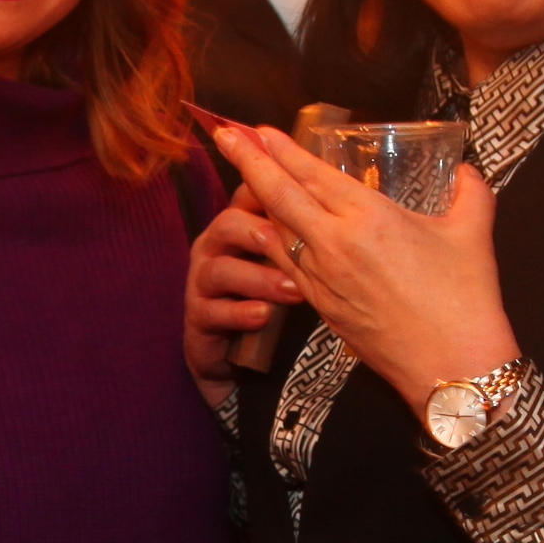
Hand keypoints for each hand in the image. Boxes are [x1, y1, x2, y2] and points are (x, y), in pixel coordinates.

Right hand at [185, 182, 303, 407]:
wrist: (236, 349)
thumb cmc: (271, 293)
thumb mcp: (289, 260)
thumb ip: (301, 232)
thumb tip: (346, 199)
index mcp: (238, 223)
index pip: (249, 194)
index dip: (273, 193)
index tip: (307, 201)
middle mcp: (214, 246)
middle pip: (229, 224)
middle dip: (264, 234)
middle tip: (301, 246)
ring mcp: (202, 281)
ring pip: (220, 269)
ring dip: (259, 279)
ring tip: (293, 291)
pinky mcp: (197, 317)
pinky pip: (212, 312)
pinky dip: (240, 313)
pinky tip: (264, 316)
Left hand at [213, 121, 517, 414]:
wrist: (451, 367)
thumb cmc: (465, 300)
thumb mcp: (474, 231)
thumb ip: (470, 191)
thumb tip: (467, 171)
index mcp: (368, 218)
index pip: (313, 175)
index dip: (282, 150)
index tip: (259, 130)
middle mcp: (335, 245)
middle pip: (279, 196)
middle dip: (248, 162)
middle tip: (223, 136)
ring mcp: (322, 278)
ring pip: (277, 231)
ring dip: (256, 200)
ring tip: (241, 176)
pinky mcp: (321, 307)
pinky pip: (286, 264)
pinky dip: (272, 240)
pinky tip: (265, 229)